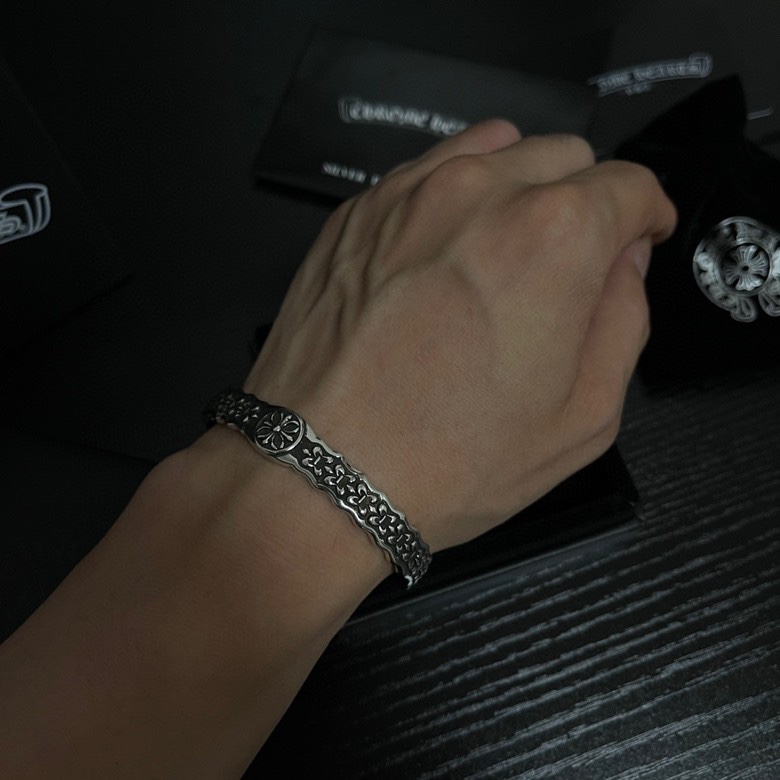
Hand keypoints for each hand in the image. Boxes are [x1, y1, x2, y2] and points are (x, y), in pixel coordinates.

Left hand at [244, 120, 676, 551]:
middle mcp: (480, 190)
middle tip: (567, 266)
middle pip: (564, 157)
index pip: (629, 184)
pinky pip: (426, 172)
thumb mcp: (584, 415)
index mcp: (554, 234)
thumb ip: (624, 319)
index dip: (644, 215)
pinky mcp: (357, 211)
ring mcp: (408, 192)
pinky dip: (454, 197)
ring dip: (518, 188)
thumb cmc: (451, 458)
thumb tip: (623, 264)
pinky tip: (443, 256)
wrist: (320, 472)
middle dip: (584, 202)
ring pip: (494, 150)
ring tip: (504, 256)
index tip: (638, 238)